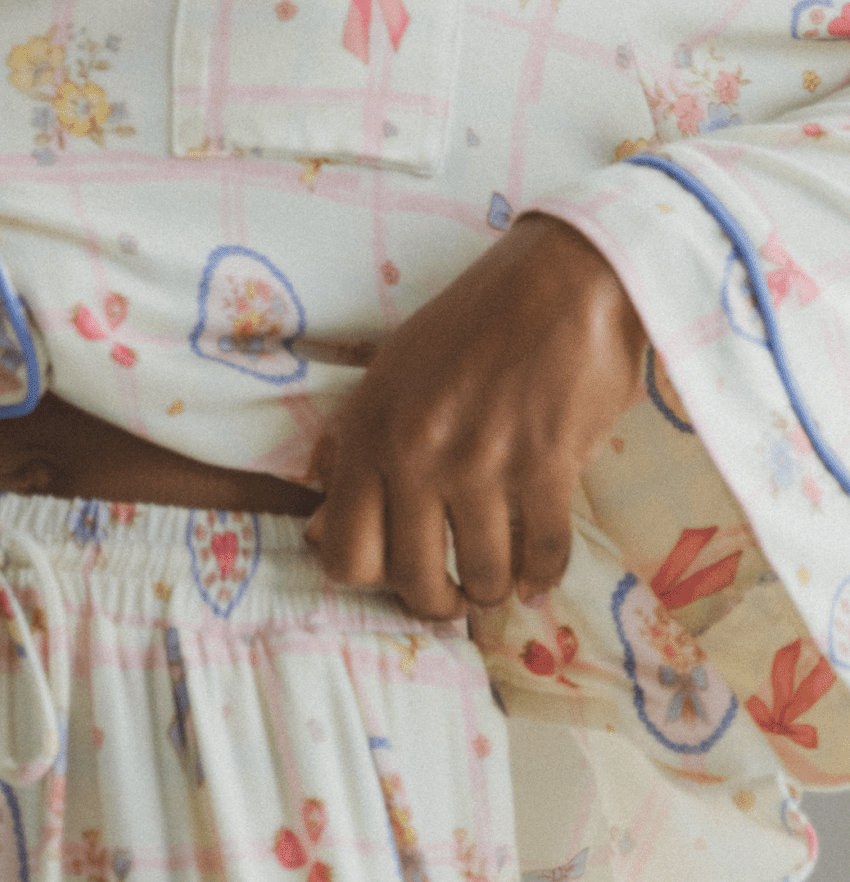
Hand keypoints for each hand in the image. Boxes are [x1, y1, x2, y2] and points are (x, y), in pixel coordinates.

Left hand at [305, 213, 645, 619]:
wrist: (563, 279)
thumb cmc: (473, 327)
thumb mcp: (390, 378)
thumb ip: (352, 455)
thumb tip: (318, 532)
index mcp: (369, 432)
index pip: (346, 552)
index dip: (372, 579)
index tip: (397, 574)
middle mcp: (416, 453)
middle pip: (413, 578)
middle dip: (436, 602)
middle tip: (453, 597)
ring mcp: (481, 461)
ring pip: (481, 574)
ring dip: (493, 588)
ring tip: (499, 581)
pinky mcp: (546, 463)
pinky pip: (543, 552)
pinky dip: (544, 574)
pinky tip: (539, 574)